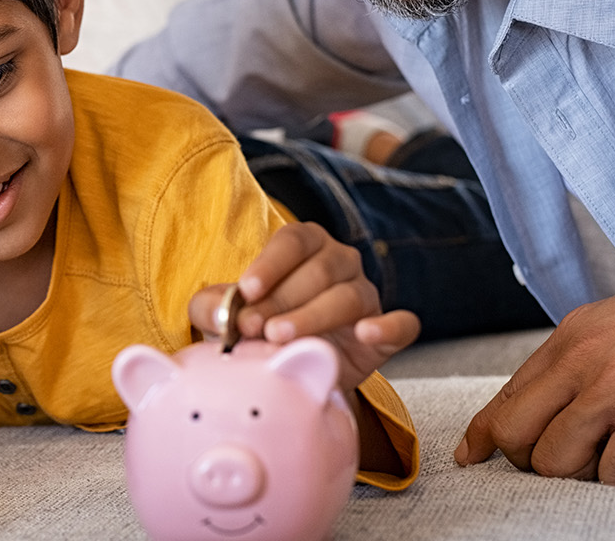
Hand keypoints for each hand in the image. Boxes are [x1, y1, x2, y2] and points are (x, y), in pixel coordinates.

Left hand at [189, 220, 420, 389]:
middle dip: (282, 299)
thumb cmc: (257, 332)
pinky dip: (387, 326)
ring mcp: (367, 295)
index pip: (293, 241)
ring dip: (313, 316)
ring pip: (348, 297)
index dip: (270, 264)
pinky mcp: (389, 332)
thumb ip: (212, 307)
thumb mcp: (226, 317)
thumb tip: (220, 314)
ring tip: (281, 338)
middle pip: (318, 270)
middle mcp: (340, 263)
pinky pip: (401, 323)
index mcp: (305, 246)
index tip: (246, 291)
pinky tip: (365, 334)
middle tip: (253, 328)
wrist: (293, 374)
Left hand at [456, 241, 614, 484]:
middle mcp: (579, 359)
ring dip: (581, 475)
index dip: (484, 433)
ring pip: (554, 463)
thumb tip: (555, 396)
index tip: (472, 455)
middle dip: (528, 461)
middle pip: (513, 434)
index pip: (506, 394)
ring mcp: (612, 387)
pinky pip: (614, 476)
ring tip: (614, 459)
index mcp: (569, 336)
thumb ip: (582, 357)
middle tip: (566, 463)